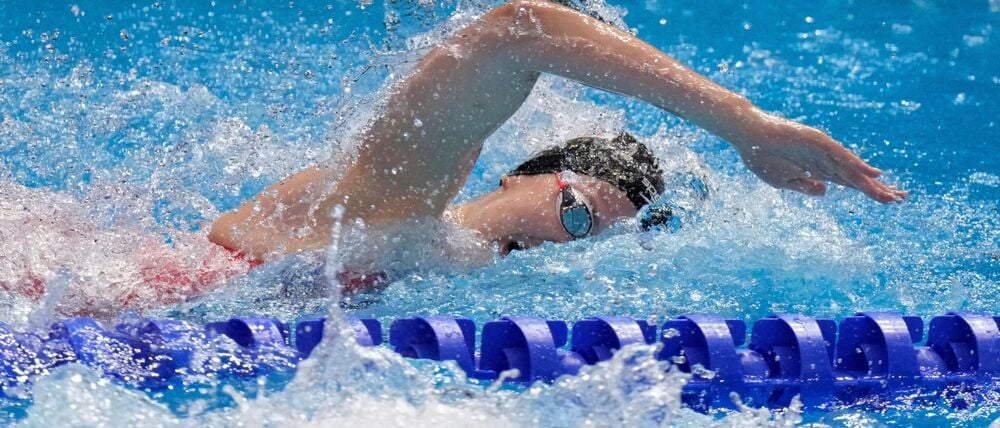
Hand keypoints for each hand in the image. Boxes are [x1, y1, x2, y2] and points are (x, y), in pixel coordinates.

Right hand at [735, 114, 907, 202]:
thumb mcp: (783, 181)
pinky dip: (857, 165)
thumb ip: (805, 186)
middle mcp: (825, 161)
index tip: (888, 200)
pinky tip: (873, 174)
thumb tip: (826, 191)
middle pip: (857, 177)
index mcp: (818, 171)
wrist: (747, 136)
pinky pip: (841, 156)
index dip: (869, 191)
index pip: (850, 182)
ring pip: (852, 170)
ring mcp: (823, 151)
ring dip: (872, 183)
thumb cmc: (761, 157)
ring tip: (892, 194)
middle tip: (900, 199)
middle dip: (877, 189)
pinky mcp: (818, 142)